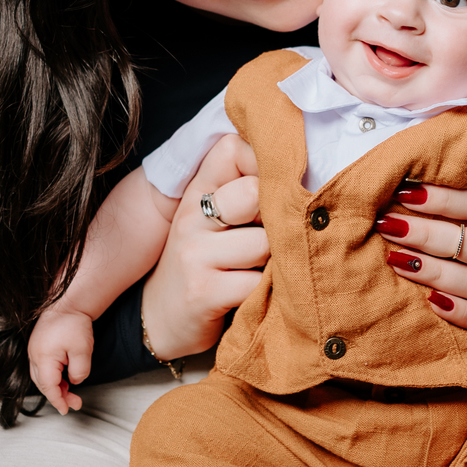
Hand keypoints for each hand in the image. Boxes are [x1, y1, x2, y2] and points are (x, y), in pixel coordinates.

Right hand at [27, 307, 94, 414]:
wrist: (68, 302)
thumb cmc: (74, 324)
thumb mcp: (83, 351)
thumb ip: (79, 372)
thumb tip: (74, 382)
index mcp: (43, 358)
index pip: (49, 387)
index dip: (58, 401)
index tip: (66, 410)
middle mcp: (34, 355)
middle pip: (43, 384)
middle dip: (58, 396)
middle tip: (75, 403)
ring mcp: (34, 350)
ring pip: (41, 377)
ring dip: (55, 387)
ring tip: (71, 393)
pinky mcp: (37, 346)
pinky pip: (42, 368)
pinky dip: (52, 377)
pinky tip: (65, 379)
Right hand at [140, 133, 270, 361]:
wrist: (162, 318)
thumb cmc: (204, 262)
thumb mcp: (214, 218)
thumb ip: (244, 189)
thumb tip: (303, 168)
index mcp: (197, 191)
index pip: (233, 148)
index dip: (264, 164)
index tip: (272, 190)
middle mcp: (191, 217)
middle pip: (254, 192)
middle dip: (274, 217)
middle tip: (269, 238)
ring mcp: (194, 254)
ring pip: (264, 242)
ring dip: (273, 260)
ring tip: (259, 269)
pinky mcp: (203, 292)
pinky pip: (257, 282)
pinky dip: (267, 291)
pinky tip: (255, 294)